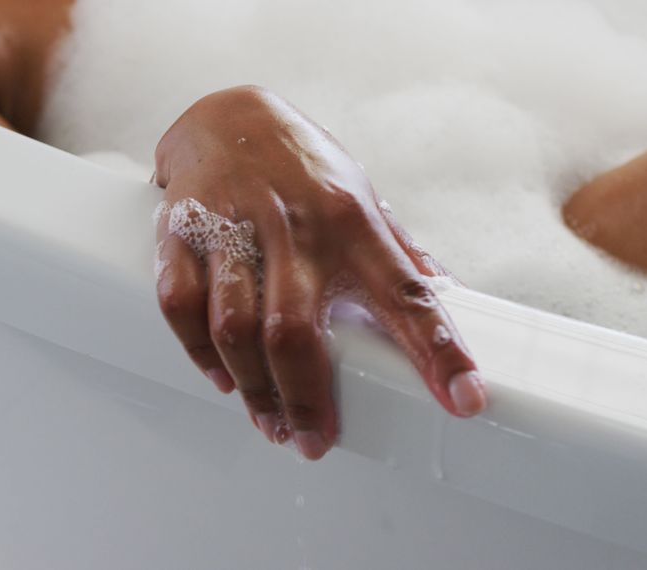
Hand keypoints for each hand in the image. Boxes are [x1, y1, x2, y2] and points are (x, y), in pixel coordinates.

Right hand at [153, 86, 486, 459]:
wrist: (229, 113)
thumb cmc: (305, 167)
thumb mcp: (363, 200)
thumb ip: (399, 254)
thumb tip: (448, 298)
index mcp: (354, 221)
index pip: (407, 293)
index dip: (440, 350)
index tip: (464, 400)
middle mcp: (296, 224)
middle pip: (296, 331)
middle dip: (306, 400)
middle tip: (312, 442)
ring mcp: (233, 225)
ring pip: (235, 327)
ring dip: (251, 387)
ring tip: (269, 421)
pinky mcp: (183, 229)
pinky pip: (181, 304)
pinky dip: (198, 352)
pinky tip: (220, 376)